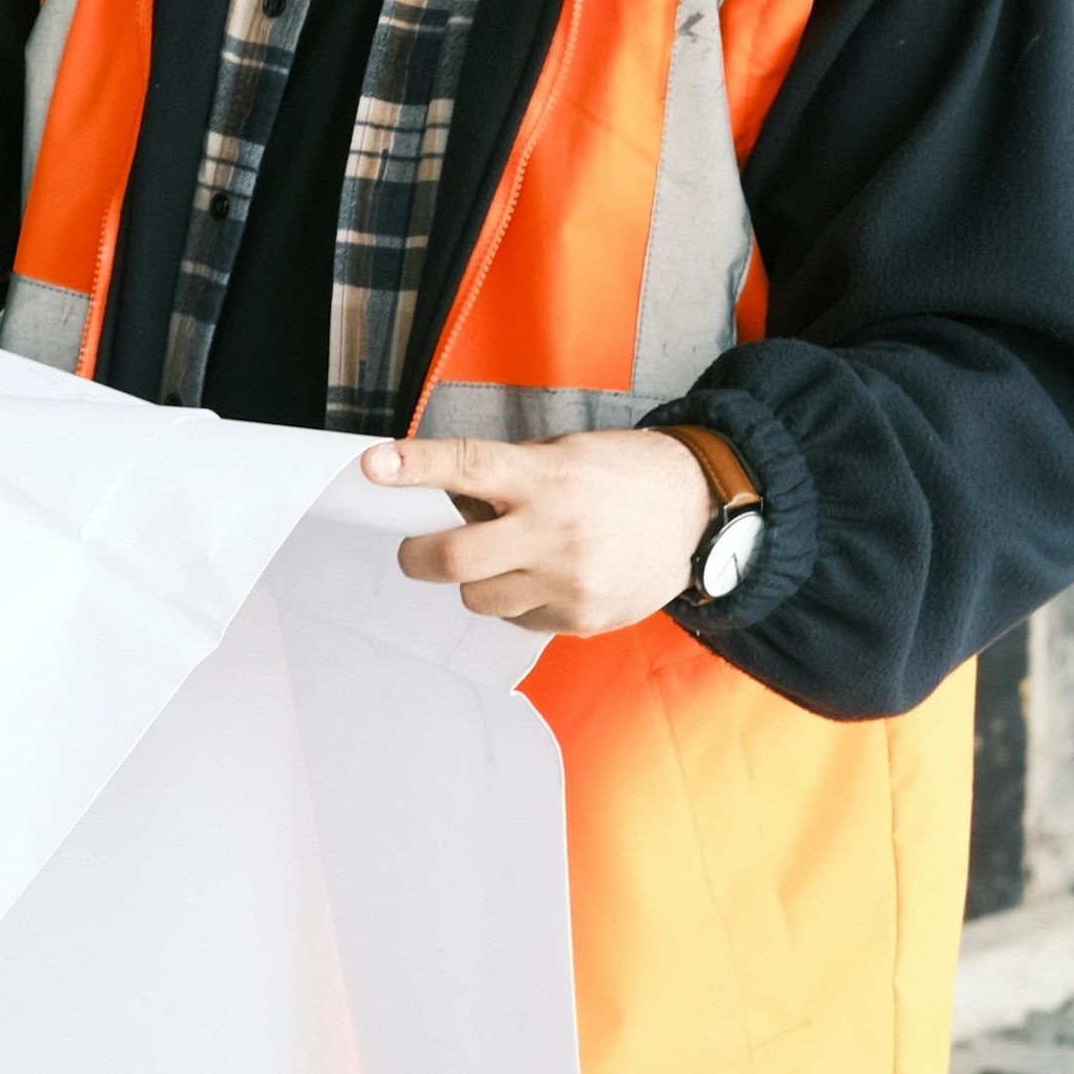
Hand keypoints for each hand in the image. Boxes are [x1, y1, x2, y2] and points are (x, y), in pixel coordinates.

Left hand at [369, 428, 719, 636]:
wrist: (698, 511)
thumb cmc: (625, 474)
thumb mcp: (565, 453)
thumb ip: (508, 476)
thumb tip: (448, 499)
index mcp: (546, 477)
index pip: (467, 467)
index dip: (415, 467)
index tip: (375, 466)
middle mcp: (554, 531)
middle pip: (456, 558)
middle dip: (419, 556)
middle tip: (416, 549)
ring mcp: (569, 582)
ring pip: (479, 598)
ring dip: (473, 580)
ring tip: (502, 559)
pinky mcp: (582, 618)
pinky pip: (519, 619)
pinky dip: (516, 601)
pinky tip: (544, 577)